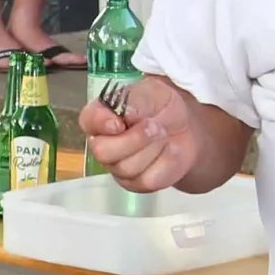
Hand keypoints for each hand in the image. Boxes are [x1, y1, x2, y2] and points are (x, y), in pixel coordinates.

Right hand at [78, 73, 199, 190]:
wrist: (186, 124)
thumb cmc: (160, 105)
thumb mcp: (149, 92)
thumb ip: (132, 101)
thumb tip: (123, 114)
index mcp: (100, 116)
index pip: (88, 121)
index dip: (101, 122)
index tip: (119, 122)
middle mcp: (103, 144)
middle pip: (103, 152)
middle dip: (135, 139)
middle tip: (154, 126)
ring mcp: (118, 167)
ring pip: (127, 168)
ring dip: (153, 148)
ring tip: (162, 135)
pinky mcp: (138, 183)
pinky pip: (148, 179)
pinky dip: (165, 162)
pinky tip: (167, 151)